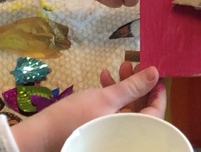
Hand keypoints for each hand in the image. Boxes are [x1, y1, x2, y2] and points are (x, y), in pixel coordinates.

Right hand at [0, 64, 164, 151]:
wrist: (43, 134)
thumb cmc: (74, 117)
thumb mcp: (106, 98)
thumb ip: (132, 87)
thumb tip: (155, 73)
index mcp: (130, 133)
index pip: (155, 115)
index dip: (157, 94)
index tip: (156, 75)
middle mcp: (124, 136)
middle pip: (140, 110)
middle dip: (137, 84)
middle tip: (133, 64)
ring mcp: (111, 134)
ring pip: (126, 108)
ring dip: (124, 86)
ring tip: (118, 67)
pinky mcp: (100, 129)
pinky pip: (113, 111)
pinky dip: (111, 95)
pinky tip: (104, 77)